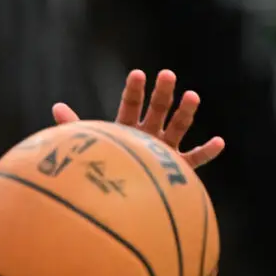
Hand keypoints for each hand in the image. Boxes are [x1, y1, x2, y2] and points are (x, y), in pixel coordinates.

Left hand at [51, 69, 225, 168]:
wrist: (118, 201)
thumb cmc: (101, 169)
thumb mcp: (89, 146)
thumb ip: (75, 126)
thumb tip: (56, 107)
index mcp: (127, 128)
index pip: (130, 105)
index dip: (134, 91)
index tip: (137, 74)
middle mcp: (149, 135)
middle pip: (158, 109)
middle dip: (163, 92)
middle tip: (167, 75)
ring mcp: (165, 150)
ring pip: (179, 127)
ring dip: (186, 112)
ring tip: (192, 96)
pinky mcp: (179, 168)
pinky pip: (196, 160)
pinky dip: (208, 151)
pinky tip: (219, 141)